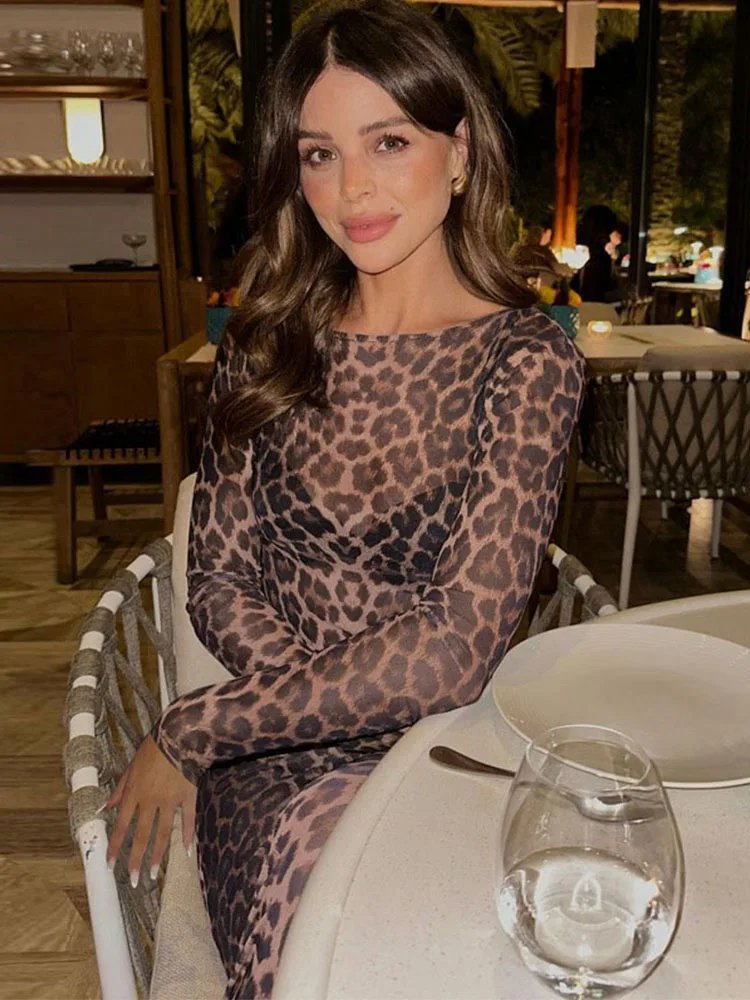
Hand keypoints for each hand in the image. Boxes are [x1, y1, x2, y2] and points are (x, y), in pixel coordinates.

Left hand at [105, 735, 196, 886]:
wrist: (178, 733)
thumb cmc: (153, 747)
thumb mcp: (131, 766)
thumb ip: (120, 789)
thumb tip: (105, 806)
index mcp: (134, 793)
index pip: (121, 826)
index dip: (115, 847)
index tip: (110, 865)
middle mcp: (150, 800)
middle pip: (141, 835)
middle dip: (136, 860)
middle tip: (134, 881)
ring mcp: (170, 800)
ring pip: (163, 833)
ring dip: (157, 855)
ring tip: (154, 874)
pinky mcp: (188, 796)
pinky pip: (189, 819)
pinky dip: (188, 835)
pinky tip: (187, 851)